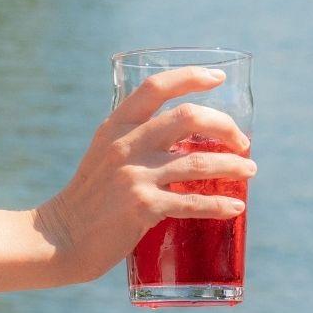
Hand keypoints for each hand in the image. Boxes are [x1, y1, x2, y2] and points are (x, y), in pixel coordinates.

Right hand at [36, 65, 255, 283]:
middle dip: (224, 125)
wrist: (62, 236)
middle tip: (241, 141)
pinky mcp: (143, 207)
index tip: (217, 77)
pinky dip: (219, 205)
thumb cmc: (90, 196)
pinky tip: (235, 207)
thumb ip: (136, 140)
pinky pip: (192, 202)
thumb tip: (185, 140)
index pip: (156, 87)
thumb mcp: (104, 153)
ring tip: (249, 170)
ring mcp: (134, 176)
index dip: (190, 76)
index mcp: (116, 126)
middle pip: (187, 117)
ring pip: (198, 162)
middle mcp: (126, 145)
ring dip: (232, 166)